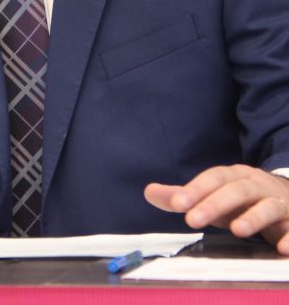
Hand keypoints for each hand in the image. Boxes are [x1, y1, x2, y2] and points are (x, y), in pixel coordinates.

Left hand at [145, 164, 288, 254]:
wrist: (287, 198)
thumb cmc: (243, 200)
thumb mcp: (214, 196)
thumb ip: (185, 196)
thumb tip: (150, 192)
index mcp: (234, 176)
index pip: (213, 178)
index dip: (196, 190)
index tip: (176, 204)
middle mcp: (256, 184)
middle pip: (236, 190)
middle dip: (215, 204)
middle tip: (193, 220)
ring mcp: (278, 201)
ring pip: (267, 206)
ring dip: (253, 217)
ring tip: (237, 230)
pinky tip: (281, 248)